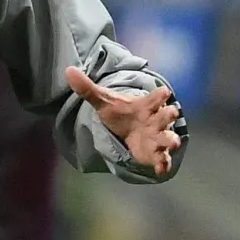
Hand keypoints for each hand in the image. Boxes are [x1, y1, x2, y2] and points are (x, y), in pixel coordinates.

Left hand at [65, 66, 181, 174]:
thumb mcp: (103, 100)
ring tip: (172, 143)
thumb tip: (68, 70)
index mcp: (145, 105)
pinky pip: (163, 159)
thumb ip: (87, 88)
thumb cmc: (120, 113)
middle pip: (166, 115)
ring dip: (171, 140)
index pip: (155, 96)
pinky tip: (159, 169)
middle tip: (171, 113)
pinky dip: (163, 164)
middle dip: (169, 115)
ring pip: (168, 138)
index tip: (163, 91)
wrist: (126, 129)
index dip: (160, 94)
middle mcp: (154, 120)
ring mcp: (156, 137)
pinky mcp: (154, 153)